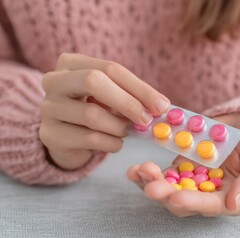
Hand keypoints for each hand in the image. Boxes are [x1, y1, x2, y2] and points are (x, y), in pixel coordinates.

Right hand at [39, 53, 169, 169]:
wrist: (67, 137)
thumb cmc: (94, 110)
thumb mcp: (112, 97)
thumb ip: (133, 97)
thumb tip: (161, 106)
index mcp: (72, 63)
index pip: (110, 68)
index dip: (139, 88)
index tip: (161, 106)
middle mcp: (54, 80)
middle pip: (94, 81)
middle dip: (127, 102)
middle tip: (146, 120)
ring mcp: (48, 107)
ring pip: (91, 114)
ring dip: (119, 127)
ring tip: (128, 132)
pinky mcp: (49, 134)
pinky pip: (89, 138)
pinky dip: (111, 143)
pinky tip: (116, 143)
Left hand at [127, 109, 239, 216]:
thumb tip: (235, 204)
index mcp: (231, 197)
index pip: (210, 205)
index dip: (193, 202)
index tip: (176, 197)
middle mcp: (209, 193)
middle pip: (184, 201)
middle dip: (165, 194)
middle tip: (151, 184)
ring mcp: (194, 180)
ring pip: (169, 189)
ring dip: (152, 183)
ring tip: (138, 172)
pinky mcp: (182, 167)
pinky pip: (164, 173)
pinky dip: (149, 173)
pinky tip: (136, 168)